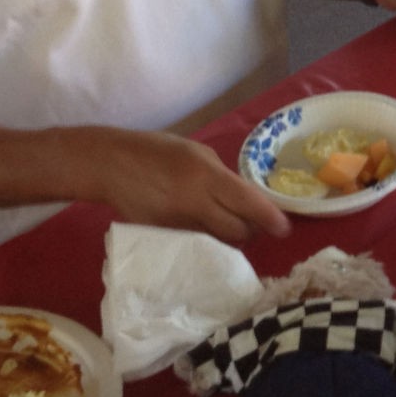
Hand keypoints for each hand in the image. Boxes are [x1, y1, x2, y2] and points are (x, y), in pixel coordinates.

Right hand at [96, 128, 291, 241]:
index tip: (284, 229)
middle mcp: (195, 203)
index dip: (270, 219)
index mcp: (207, 176)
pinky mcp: (163, 237)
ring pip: (218, 243)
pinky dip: (206, 241)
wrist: (111, 165)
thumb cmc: (158, 151)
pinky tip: (203, 231)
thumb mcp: (197, 153)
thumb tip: (245, 198)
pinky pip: (195, 245)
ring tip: (226, 226)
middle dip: (251, 231)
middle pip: (238, 232)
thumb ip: (222, 176)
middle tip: (252, 225)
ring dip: (229, 238)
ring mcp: (177, 224)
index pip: (248, 203)